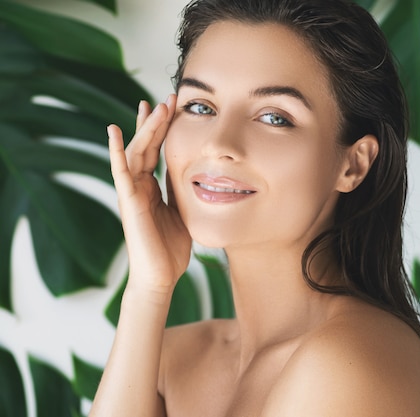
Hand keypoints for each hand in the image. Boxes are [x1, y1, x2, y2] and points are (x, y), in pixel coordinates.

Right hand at [108, 95, 191, 296]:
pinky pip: (120, 172)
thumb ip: (181, 190)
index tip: (172, 106)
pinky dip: (116, 151)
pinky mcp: (128, 202)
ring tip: (153, 105)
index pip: (157, 151)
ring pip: (135, 152)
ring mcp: (131, 192)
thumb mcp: (182, 211)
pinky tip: (113, 131)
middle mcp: (139, 186)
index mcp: (152, 188)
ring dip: (145, 129)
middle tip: (167, 97)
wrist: (161, 277)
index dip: (163, 129)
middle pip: (146, 145)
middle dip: (156, 121)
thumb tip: (191, 170)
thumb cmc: (170, 248)